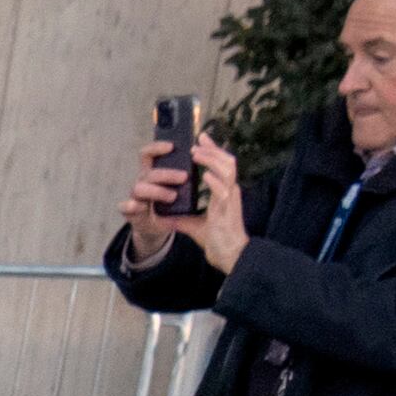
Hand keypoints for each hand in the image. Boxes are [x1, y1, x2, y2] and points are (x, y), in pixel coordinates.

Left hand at [176, 128, 248, 272]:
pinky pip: (224, 191)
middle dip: (213, 149)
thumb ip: (180, 219)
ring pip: (228, 170)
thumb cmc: (215, 239)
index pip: (221, 164)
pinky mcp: (229, 209)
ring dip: (212, 159)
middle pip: (227, 161)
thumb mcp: (193, 225)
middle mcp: (230, 191)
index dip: (213, 150)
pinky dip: (214, 181)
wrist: (229, 255)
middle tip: (197, 140)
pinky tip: (204, 175)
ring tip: (197, 153)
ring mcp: (231, 199)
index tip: (201, 139)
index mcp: (224, 191)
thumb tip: (163, 218)